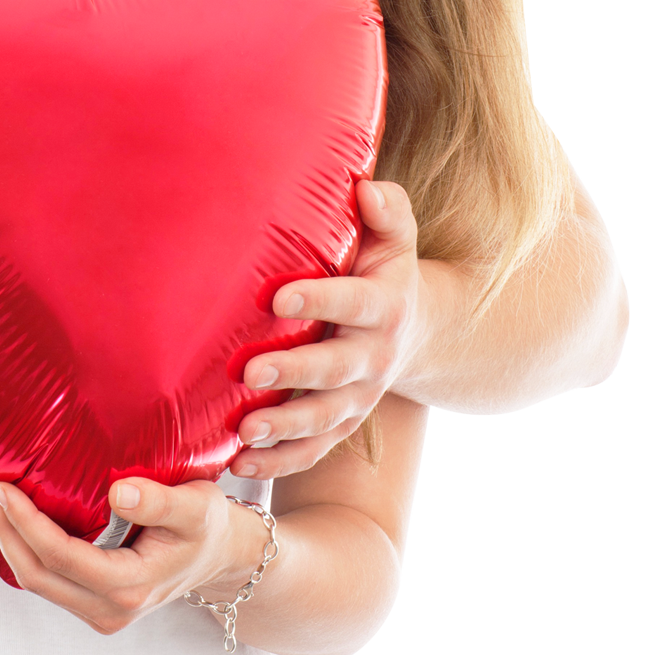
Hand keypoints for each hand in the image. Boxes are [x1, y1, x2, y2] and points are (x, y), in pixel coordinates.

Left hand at [0, 476, 267, 634]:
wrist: (220, 557)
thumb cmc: (209, 527)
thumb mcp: (196, 507)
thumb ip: (160, 502)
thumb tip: (119, 493)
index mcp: (132, 587)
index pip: (62, 556)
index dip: (26, 523)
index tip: (2, 488)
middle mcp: (110, 609)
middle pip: (38, 574)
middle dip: (5, 531)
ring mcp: (99, 611)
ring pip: (37, 581)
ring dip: (8, 540)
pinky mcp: (92, 603)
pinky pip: (47, 579)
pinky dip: (24, 548)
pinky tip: (12, 518)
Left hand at [229, 179, 421, 479]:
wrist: (414, 329)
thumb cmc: (383, 270)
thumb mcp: (395, 240)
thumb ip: (387, 212)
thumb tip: (366, 188)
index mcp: (383, 307)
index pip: (351, 303)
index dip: (318, 299)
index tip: (280, 296)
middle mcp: (373, 358)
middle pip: (334, 369)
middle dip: (293, 371)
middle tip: (250, 369)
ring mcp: (358, 398)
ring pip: (323, 419)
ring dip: (283, 427)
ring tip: (243, 431)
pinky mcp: (342, 426)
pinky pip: (313, 452)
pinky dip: (280, 464)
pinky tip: (240, 466)